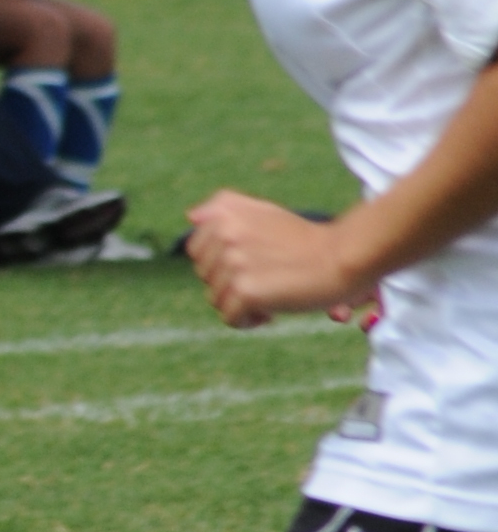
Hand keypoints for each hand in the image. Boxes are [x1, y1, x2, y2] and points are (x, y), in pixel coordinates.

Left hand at [184, 187, 369, 329]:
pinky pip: (230, 318)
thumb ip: (225, 210)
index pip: (196, 250)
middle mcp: (224, 234)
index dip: (222, 263)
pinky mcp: (245, 290)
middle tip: (267, 277)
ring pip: (216, 299)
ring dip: (242, 303)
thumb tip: (190, 217)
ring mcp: (233, 262)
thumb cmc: (305, 241)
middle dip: (231, 283)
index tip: (253, 262)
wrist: (341, 257)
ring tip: (273, 292)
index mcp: (224, 212)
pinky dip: (249, 321)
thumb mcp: (264, 212)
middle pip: (205, 276)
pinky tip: (273, 310)